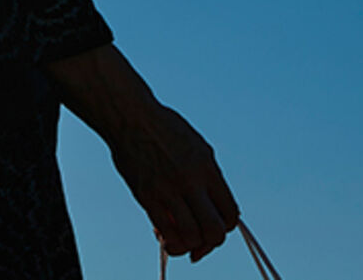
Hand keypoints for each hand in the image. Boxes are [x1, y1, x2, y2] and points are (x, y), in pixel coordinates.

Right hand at [107, 103, 240, 261]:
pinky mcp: (147, 197)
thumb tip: (217, 206)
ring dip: (189, 244)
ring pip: (191, 236)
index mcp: (208, 168)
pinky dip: (169, 242)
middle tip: (201, 240)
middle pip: (215, 230)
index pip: (231, 212)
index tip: (217, 226)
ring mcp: (169, 190)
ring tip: (183, 238)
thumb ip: (210, 176)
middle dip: (211, 242)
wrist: (132, 118)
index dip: (227, 226)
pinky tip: (165, 235)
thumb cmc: (165, 130)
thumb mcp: (198, 148)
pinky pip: (165, 233)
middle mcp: (191, 181)